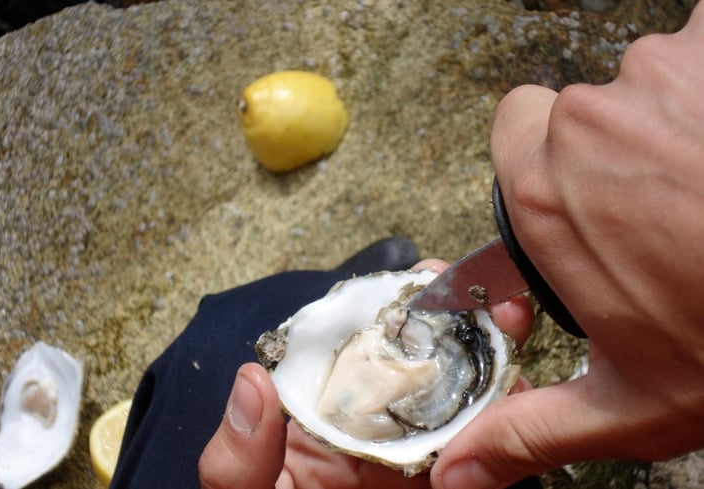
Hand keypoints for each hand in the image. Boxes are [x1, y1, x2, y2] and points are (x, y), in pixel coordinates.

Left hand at [198, 261, 533, 488]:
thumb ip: (237, 462)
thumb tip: (252, 382)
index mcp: (306, 422)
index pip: (344, 351)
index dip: (382, 310)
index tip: (420, 280)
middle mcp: (361, 434)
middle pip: (409, 366)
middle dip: (450, 324)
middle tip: (488, 294)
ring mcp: (408, 462)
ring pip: (451, 402)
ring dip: (485, 363)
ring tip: (513, 327)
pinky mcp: (442, 488)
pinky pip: (476, 454)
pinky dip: (501, 426)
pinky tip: (521, 395)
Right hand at [431, 4, 703, 488]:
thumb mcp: (629, 407)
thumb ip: (529, 431)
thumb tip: (456, 471)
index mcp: (546, 197)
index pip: (517, 125)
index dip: (548, 155)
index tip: (587, 188)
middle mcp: (591, 124)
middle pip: (583, 106)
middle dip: (615, 144)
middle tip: (668, 201)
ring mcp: (662, 75)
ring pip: (650, 76)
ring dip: (677, 116)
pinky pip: (703, 47)